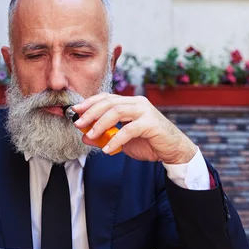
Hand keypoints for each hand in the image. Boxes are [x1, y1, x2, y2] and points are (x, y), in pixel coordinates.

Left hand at [73, 93, 196, 163]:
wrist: (172, 151)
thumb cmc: (148, 142)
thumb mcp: (121, 140)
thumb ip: (104, 137)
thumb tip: (85, 136)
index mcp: (130, 103)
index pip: (106, 98)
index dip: (90, 103)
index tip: (76, 111)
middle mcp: (137, 103)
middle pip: (109, 102)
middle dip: (91, 112)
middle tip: (79, 123)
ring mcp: (145, 111)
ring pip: (117, 111)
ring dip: (101, 123)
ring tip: (91, 134)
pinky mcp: (151, 123)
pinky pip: (129, 129)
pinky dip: (116, 139)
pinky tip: (108, 149)